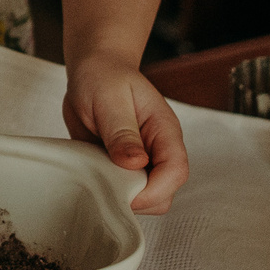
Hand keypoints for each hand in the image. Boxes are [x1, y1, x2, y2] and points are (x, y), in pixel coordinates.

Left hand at [64, 57, 188, 213]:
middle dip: (139, 199)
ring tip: (97, 175)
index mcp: (164, 130)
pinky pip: (125, 193)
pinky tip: (93, 177)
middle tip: (105, 185)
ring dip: (123, 198)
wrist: (94, 70)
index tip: (123, 192)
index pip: (175, 171)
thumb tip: (136, 163)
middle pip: (165, 193)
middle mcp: (158, 149)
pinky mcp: (124, 168)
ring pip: (146, 199)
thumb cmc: (104, 77)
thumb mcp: (109, 99)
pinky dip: (110, 193)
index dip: (153, 190)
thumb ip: (122, 132)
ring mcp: (142, 161)